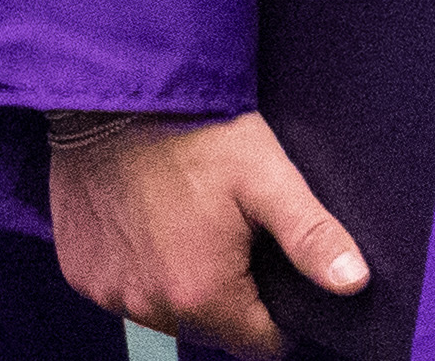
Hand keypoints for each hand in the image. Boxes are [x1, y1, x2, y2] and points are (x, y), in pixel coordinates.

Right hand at [50, 109, 365, 354]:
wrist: (117, 98)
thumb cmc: (199, 134)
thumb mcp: (269, 178)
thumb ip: (310, 237)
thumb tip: (354, 282)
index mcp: (200, 294)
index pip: (258, 344)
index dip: (281, 316)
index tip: (284, 274)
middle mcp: (146, 306)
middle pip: (211, 328)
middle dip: (234, 294)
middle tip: (243, 235)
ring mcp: (106, 292)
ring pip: (166, 311)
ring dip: (186, 283)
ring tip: (199, 222)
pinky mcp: (79, 272)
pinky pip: (124, 288)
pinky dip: (143, 268)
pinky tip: (156, 221)